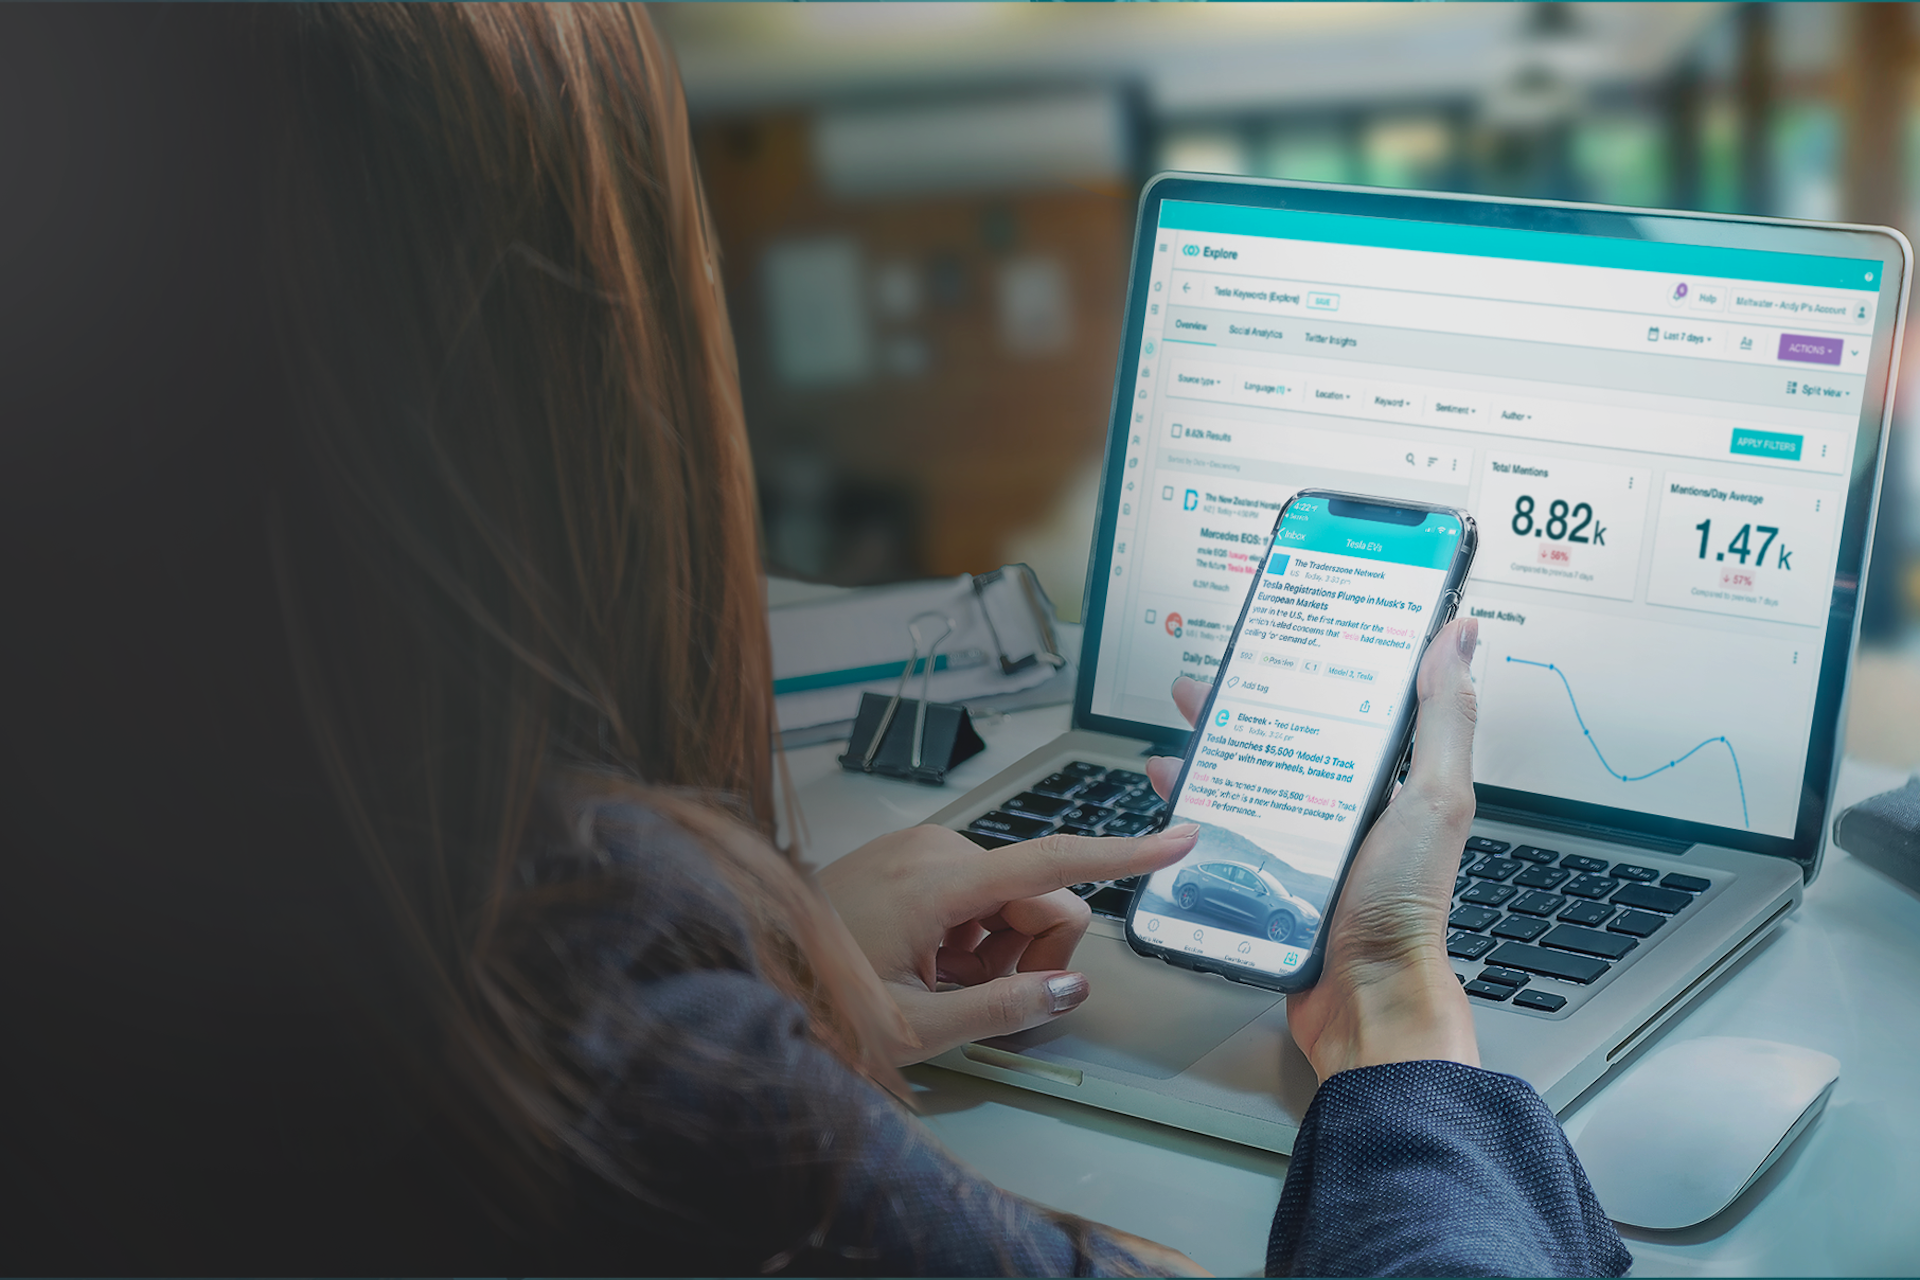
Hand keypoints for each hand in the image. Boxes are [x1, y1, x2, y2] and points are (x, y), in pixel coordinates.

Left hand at [819, 822, 1198, 1066]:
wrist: (754, 966)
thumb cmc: (820, 998)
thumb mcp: (915, 1028)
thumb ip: (1002, 1009)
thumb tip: (1072, 989)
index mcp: (940, 881)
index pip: (1055, 862)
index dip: (1126, 854)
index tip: (1182, 838)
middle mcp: (937, 848)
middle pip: (1040, 895)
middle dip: (1031, 950)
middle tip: (976, 995)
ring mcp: (921, 848)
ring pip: (1012, 898)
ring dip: (997, 948)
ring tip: (940, 982)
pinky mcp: (911, 855)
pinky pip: (978, 892)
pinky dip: (972, 934)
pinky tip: (930, 964)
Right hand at [1146, 617, 1482, 1082]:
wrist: (1366, 1004)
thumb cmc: (1407, 910)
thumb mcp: (1435, 798)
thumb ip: (1445, 718)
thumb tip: (1462, 636)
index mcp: (1389, 784)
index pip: (1348, 708)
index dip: (1315, 670)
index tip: (1287, 635)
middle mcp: (1344, 810)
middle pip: (1285, 739)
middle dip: (1245, 706)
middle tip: (1210, 680)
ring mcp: (1302, 846)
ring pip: (1247, 781)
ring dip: (1210, 752)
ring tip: (1182, 730)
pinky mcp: (1266, 880)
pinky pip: (1223, 833)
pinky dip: (1194, 811)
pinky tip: (1174, 798)